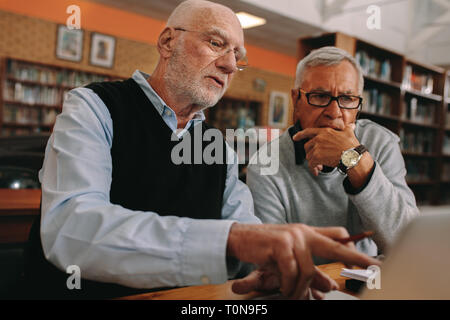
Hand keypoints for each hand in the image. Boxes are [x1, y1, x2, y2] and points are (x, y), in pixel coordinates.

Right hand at [227, 223, 379, 298]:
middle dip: (357, 258)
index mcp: (308, 232)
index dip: (354, 246)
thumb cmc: (265, 248)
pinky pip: (292, 272)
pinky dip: (289, 285)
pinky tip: (285, 289)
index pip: (338, 235)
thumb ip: (310, 267)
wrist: (239, 238)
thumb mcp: (289, 256)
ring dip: (301, 289)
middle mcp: (303, 232)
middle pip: (335, 246)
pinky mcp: (280, 244)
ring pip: (309, 270)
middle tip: (375, 268)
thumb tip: (331, 285)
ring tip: (293, 295)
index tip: (371, 259)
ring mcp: (292, 237)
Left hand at [293, 124, 358, 175]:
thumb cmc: (352, 146)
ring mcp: (317, 147)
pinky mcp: (317, 157)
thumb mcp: (349, 134)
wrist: (352, 156)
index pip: (308, 131)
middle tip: (317, 160)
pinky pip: (310, 164)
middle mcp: (319, 138)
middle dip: (310, 153)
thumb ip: (348, 129)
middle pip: (307, 146)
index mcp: (324, 131)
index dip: (300, 135)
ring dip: (313, 162)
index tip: (295, 138)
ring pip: (308, 156)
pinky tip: (317, 172)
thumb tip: (352, 126)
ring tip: (320, 166)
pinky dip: (313, 169)